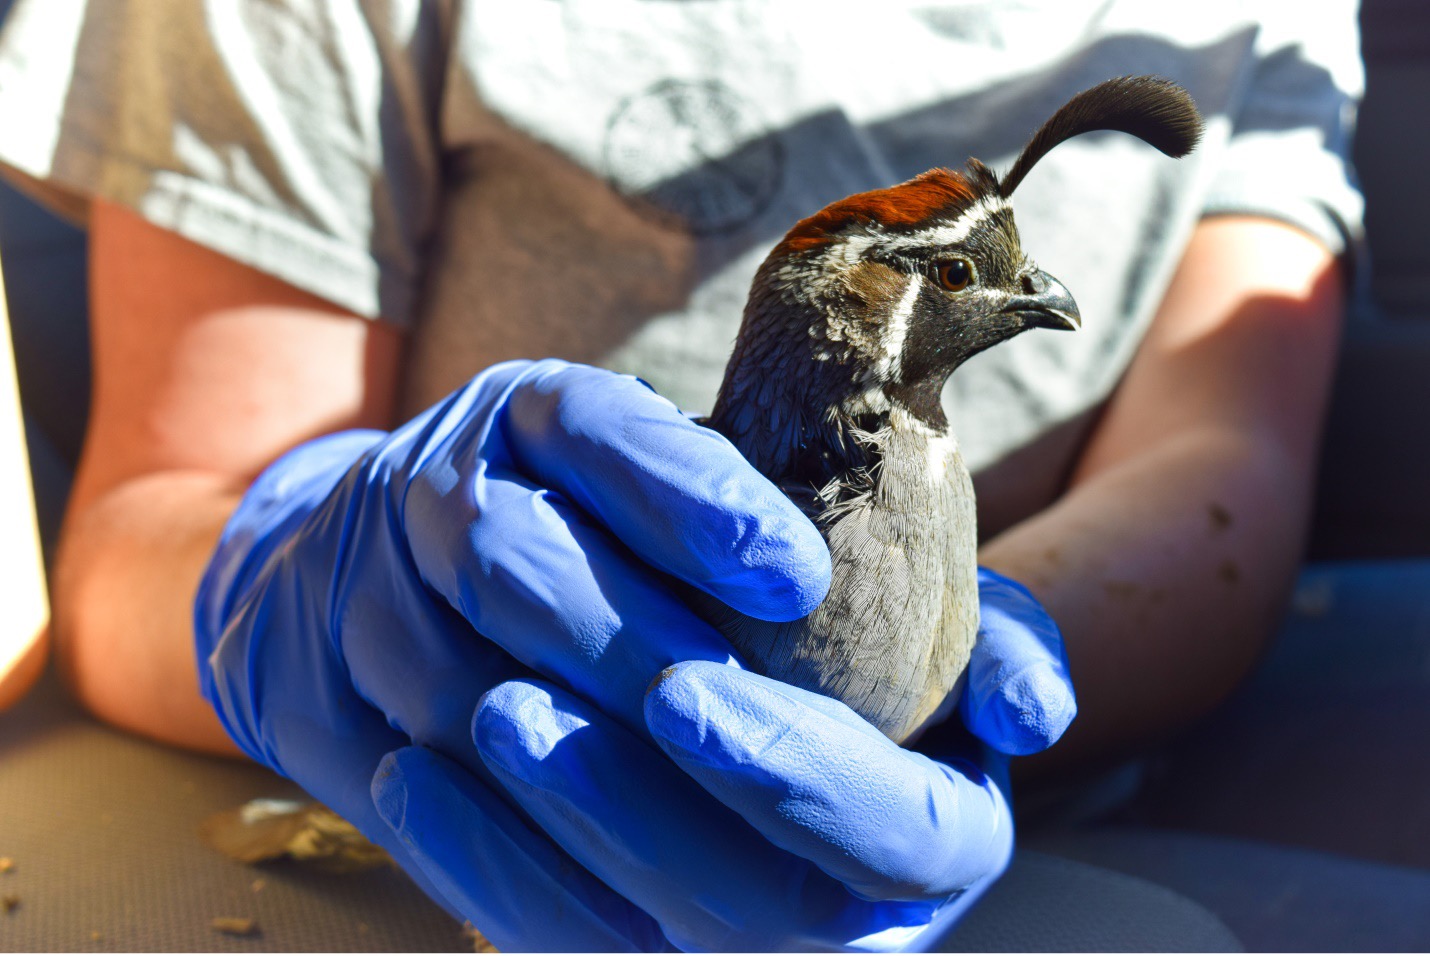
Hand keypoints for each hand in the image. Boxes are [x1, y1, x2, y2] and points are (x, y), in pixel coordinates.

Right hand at [193, 358, 829, 931]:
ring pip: (452, 694)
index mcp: (518, 413)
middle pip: (501, 557)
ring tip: (706, 833)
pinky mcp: (312, 717)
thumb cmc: (542, 518)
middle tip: (743, 721)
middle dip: (632, 647)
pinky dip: (518, 864)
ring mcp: (350, 605)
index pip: (592, 427)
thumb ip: (701, 500)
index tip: (798, 576)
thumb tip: (818, 583)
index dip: (689, 499)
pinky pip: (416, 808)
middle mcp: (419, 490)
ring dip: (582, 773)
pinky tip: (632, 915)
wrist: (343, 562)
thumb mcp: (618, 466)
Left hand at [373, 567, 1074, 950]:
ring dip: (548, 832)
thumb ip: (998, 644)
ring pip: (639, 933)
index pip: (898, 840)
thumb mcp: (946, 617)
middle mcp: (842, 921)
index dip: (799, 779)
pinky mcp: (634, 945)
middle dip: (634, 808)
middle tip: (528, 701)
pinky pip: (554, 939)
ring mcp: (732, 948)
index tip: (688, 691)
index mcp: (935, 840)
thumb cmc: (856, 626)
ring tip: (481, 714)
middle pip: (751, 906)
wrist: (758, 660)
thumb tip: (1027, 709)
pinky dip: (481, 867)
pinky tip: (414, 777)